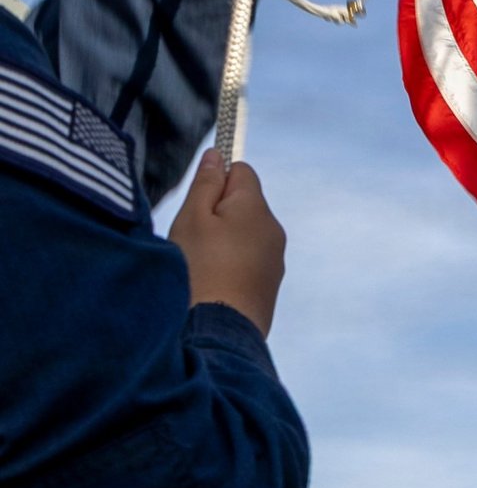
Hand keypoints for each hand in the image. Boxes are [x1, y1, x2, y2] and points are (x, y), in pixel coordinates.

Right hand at [168, 149, 285, 336]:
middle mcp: (273, 230)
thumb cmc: (200, 271)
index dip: (214, 180)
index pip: (242, 172)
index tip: (195, 204)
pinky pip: (246, 263)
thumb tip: (218, 155)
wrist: (219, 332)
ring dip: (221, 243)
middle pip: (243, 205)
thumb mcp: (192, 218)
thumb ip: (206, 184)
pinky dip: (228, 266)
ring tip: (198, 266)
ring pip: (243, 236)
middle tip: (191, 239)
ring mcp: (275, 259)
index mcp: (257, 208)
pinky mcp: (269, 286)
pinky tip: (210, 284)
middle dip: (215, 214)